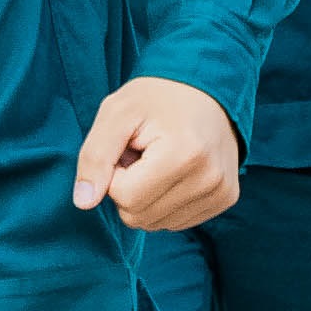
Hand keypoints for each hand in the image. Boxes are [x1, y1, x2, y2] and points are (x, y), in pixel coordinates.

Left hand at [73, 75, 239, 231]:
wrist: (205, 87)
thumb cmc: (156, 98)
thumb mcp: (116, 113)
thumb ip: (95, 157)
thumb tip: (84, 202)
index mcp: (184, 154)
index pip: (125, 197)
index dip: (115, 172)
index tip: (128, 147)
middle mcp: (210, 179)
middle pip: (140, 216)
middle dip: (130, 187)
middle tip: (143, 153)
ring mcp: (221, 191)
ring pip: (157, 223)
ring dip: (147, 196)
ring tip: (159, 160)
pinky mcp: (226, 198)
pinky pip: (177, 222)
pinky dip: (166, 202)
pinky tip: (174, 172)